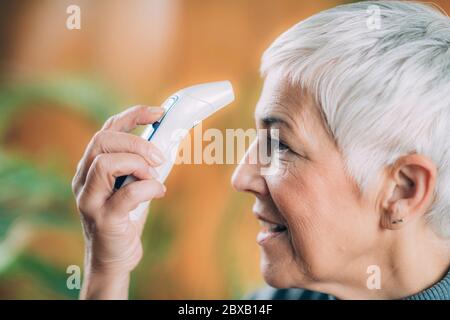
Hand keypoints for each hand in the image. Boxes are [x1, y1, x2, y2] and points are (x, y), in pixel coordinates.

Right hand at [72, 105, 166, 298]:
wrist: (113, 258)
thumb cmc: (125, 218)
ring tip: (155, 177)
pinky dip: (148, 188)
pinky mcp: (103, 220)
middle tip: (159, 156)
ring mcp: (89, 200)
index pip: (107, 130)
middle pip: (102, 141)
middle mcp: (83, 180)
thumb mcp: (132, 184)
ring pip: (105, 163)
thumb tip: (169, 142)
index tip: (158, 112)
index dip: (133, 116)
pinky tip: (158, 192)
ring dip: (138, 164)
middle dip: (135, 142)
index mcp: (91, 167)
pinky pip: (126, 194)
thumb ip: (141, 165)